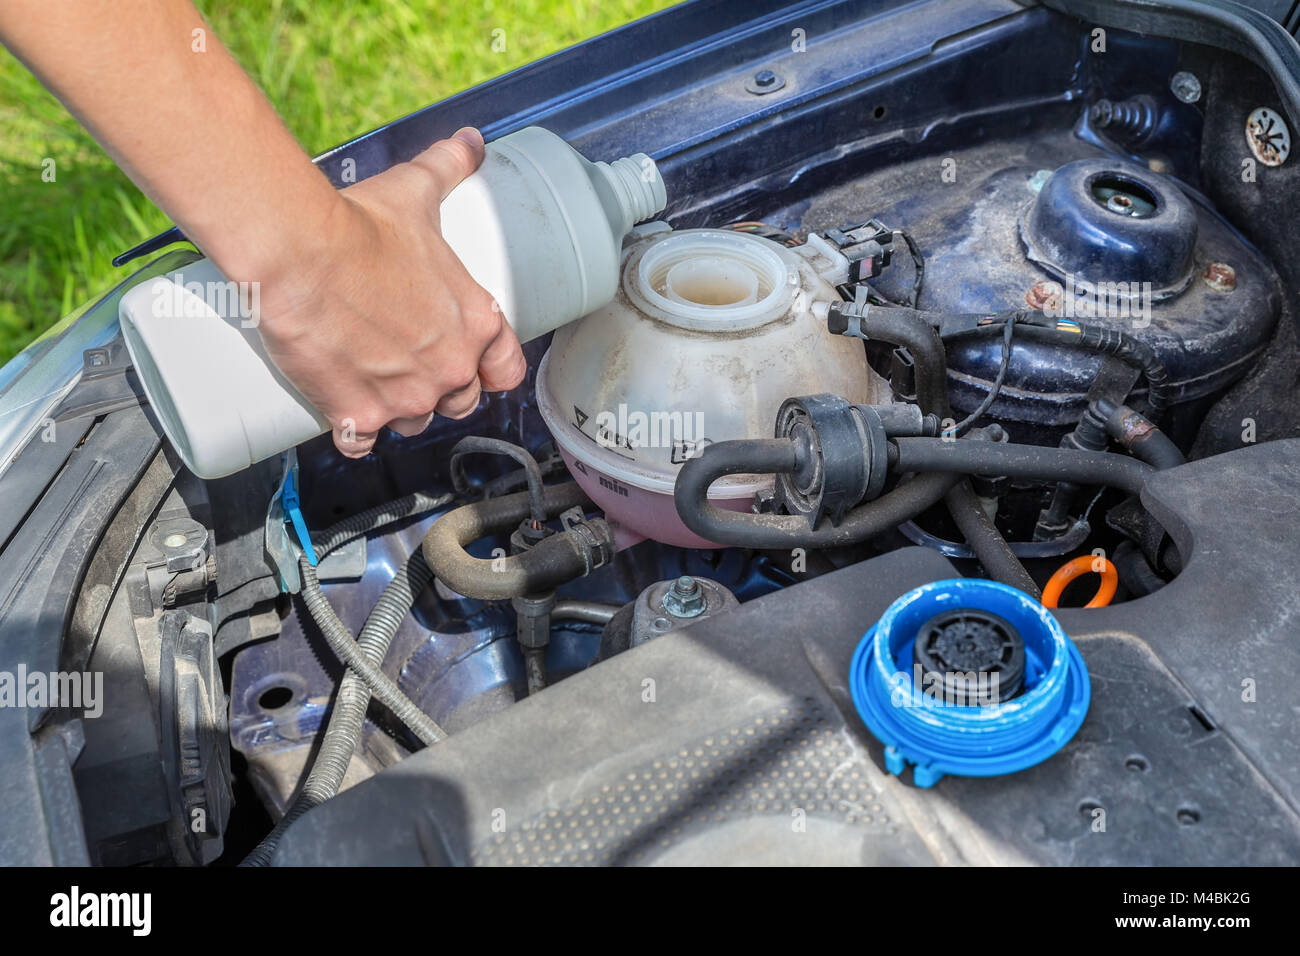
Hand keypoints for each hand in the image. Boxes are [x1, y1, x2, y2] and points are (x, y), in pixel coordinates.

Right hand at [251, 127, 526, 456]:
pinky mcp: (358, 417)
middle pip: (459, 400)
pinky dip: (352, 433)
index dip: (489, 368)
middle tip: (407, 362)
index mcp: (476, 325)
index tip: (469, 361)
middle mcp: (450, 370)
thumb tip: (473, 141)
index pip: (507, 370)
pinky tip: (343, 415)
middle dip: (439, 387)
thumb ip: (449, 167)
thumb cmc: (361, 222)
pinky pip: (362, 443)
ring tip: (372, 380)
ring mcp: (406, 400)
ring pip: (413, 424)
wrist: (299, 251)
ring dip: (398, 411)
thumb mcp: (417, 192)